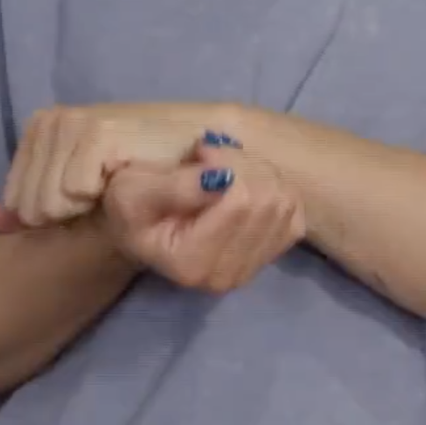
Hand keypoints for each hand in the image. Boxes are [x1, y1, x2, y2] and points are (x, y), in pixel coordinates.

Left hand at [0, 103, 230, 231]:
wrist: (200, 160)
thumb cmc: (141, 182)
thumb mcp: (76, 199)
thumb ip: (31, 208)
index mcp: (44, 130)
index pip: (13, 197)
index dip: (40, 218)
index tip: (81, 210)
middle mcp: (53, 120)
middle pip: (26, 204)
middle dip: (62, 216)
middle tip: (102, 200)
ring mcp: (74, 122)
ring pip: (45, 202)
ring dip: (81, 210)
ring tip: (113, 192)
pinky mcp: (98, 129)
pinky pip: (71, 191)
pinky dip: (96, 200)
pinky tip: (123, 184)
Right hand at [101, 141, 305, 293]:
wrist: (140, 227)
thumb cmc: (130, 206)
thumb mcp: (133, 190)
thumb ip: (174, 186)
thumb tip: (219, 179)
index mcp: (193, 264)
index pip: (240, 200)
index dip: (226, 162)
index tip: (200, 151)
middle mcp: (227, 276)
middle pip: (268, 199)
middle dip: (243, 163)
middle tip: (213, 156)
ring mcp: (253, 268)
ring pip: (286, 201)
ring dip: (258, 171)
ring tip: (225, 169)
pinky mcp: (270, 255)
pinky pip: (294, 212)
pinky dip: (275, 187)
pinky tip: (245, 184)